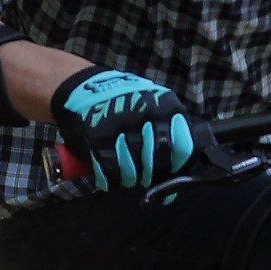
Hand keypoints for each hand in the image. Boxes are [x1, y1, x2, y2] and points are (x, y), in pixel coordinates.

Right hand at [51, 68, 196, 191]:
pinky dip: (110, 179)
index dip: (176, 165)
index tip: (169, 168)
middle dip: (151, 174)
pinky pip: (110, 171)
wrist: (87, 86)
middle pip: (157, 164)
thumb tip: (176, 183)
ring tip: (127, 172)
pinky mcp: (98, 137)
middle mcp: (147, 116)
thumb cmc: (129, 103)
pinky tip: (110, 175)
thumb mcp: (156, 107)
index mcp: (167, 108)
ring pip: (133, 172)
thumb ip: (171, 136)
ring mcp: (122, 126)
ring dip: (129, 178)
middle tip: (145, 173)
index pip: (183, 148)